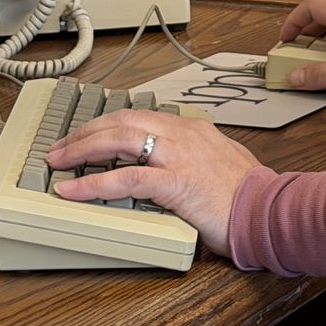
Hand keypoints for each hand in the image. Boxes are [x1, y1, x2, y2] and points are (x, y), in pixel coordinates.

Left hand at [46, 111, 260, 256]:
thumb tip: (176, 162)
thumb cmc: (248, 193)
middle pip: (122, 120)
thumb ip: (195, 155)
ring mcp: (178, 156)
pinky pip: (125, 178)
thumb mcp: (220, 160)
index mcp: (192, 128)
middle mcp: (183, 134)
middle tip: (60, 147)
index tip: (86, 134)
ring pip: (119, 139)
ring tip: (58, 162)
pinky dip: (93, 182)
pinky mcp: (175, 182)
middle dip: (85, 131)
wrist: (268, 209)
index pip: (139, 115)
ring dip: (82, 149)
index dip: (106, 124)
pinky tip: (72, 189)